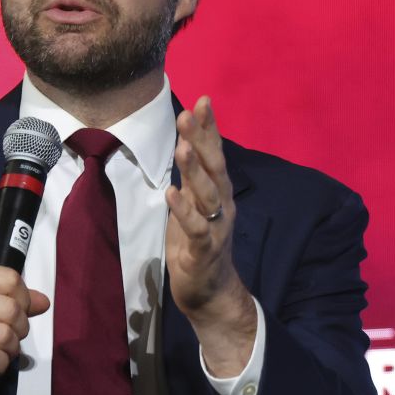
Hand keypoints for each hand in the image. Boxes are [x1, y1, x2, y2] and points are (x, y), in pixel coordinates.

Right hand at [0, 266, 49, 394]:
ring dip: (12, 349)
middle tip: (12, 336)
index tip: (19, 311)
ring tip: (3, 351)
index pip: (9, 278)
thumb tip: (43, 301)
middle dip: (21, 327)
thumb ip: (5, 298)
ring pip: (4, 335)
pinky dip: (1, 364)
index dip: (24, 298)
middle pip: (10, 308)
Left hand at [166, 97, 256, 376]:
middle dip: (202, 139)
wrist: (212, 293)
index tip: (202, 100)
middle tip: (189, 113)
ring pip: (206, 194)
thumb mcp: (194, 205)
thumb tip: (186, 144)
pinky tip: (172, 193)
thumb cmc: (199, 246)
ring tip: (183, 147)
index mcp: (219, 193)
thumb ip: (193, 178)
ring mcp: (215, 227)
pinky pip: (195, 227)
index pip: (215, 154)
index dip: (209, 128)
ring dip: (194, 170)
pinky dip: (184, 210)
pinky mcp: (203, 250)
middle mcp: (222, 205)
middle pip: (214, 167)